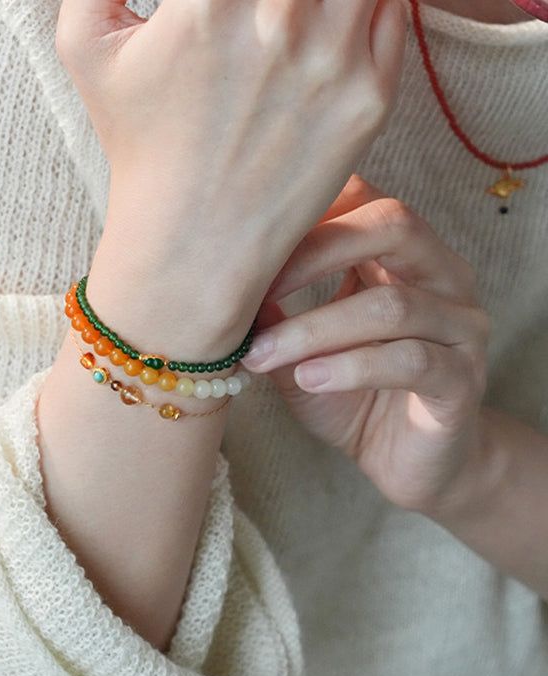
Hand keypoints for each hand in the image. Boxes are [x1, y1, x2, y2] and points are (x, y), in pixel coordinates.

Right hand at [56, 0, 405, 353]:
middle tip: (272, 8)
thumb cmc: (140, 151)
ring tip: (302, 16)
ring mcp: (334, 59)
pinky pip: (393, 10)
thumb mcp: (85, 49)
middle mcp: (281, 18)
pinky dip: (370, 4)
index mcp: (211, 0)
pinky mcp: (368, 99)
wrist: (191, 242)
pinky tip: (333, 24)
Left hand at [242, 176, 490, 513]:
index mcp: (401, 257)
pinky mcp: (463, 379)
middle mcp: (441, 277)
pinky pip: (411, 360)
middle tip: (255, 290)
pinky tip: (309, 379)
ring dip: (315, 329)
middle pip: (392, 225)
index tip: (246, 249)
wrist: (407, 465)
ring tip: (263, 355)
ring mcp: (460, 326)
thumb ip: (275, 318)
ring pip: (391, 305)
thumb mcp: (300, 353)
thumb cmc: (350, 399)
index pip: (364, 199)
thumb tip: (224, 284)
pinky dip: (351, 367)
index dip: (306, 213)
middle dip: (314, 252)